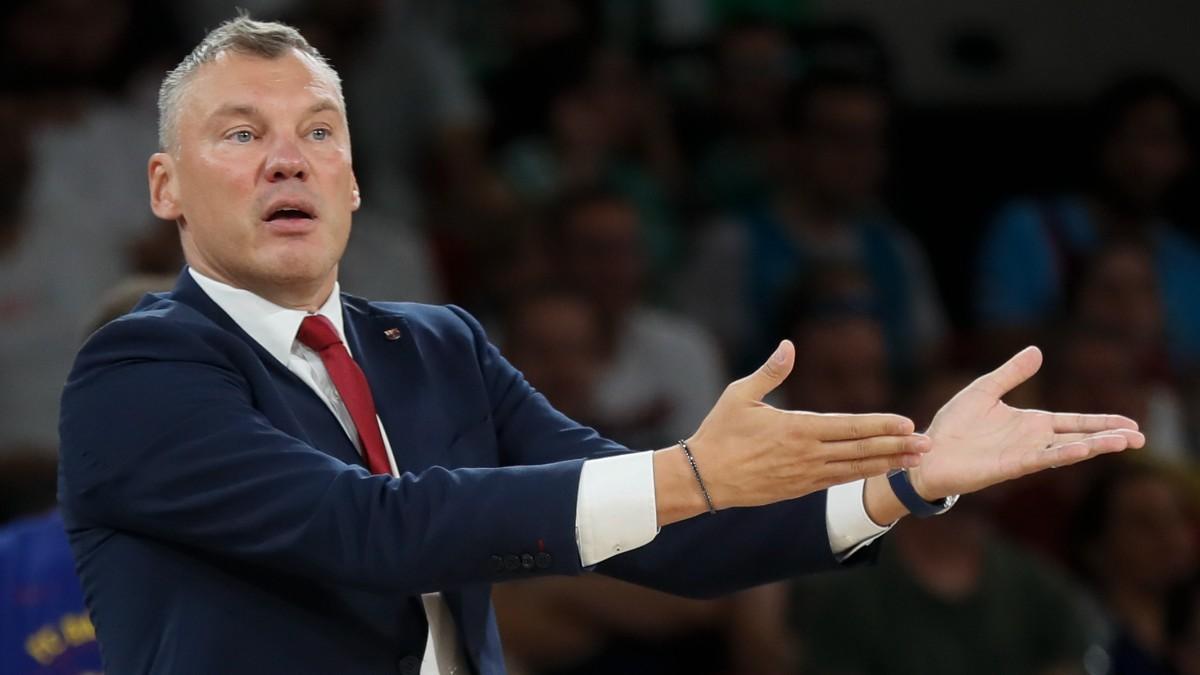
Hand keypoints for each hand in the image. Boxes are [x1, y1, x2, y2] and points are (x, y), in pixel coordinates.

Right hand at [674, 340, 930, 511]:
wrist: (703, 478)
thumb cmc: (719, 432)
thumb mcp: (739, 395)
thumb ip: (770, 371)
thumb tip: (788, 345)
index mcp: (796, 428)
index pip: (849, 427)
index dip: (880, 425)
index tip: (907, 422)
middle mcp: (807, 454)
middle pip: (861, 450)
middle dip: (897, 446)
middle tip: (928, 444)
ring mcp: (805, 475)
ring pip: (855, 469)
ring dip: (887, 464)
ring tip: (915, 461)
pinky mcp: (799, 489)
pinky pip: (839, 481)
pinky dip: (864, 475)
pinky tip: (881, 471)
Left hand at [909, 346, 1144, 500]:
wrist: (927, 452)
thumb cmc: (953, 425)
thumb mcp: (984, 390)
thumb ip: (1011, 373)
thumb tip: (1038, 351)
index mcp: (1031, 422)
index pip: (1074, 421)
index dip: (1101, 422)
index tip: (1131, 423)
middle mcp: (1033, 440)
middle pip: (1080, 437)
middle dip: (1110, 437)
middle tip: (1142, 438)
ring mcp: (1024, 454)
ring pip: (1067, 449)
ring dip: (1095, 446)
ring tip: (1125, 443)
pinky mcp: (1010, 465)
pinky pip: (1041, 459)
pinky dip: (1063, 454)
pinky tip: (1083, 450)